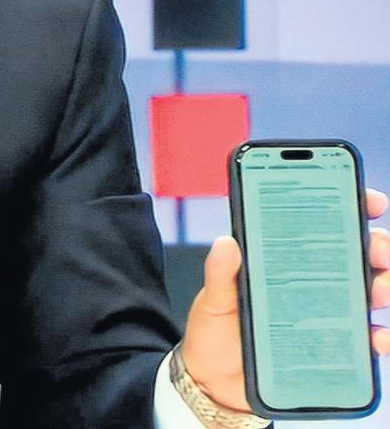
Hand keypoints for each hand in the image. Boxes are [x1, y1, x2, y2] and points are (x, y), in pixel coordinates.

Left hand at [180, 187, 389, 411]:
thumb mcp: (212, 300)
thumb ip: (219, 274)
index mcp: (281, 259)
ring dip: (384, 285)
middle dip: (375, 244)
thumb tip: (226, 242)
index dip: (349, 205)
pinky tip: (378, 337)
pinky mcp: (332, 344)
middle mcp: (309, 280)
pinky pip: (367, 336)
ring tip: (378, 290)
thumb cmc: (214, 333)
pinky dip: (382, 335)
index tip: (369, 199)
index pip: (319, 224)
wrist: (215, 385)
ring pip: (369, 290)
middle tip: (375, 248)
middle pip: (355, 254)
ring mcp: (324, 311)